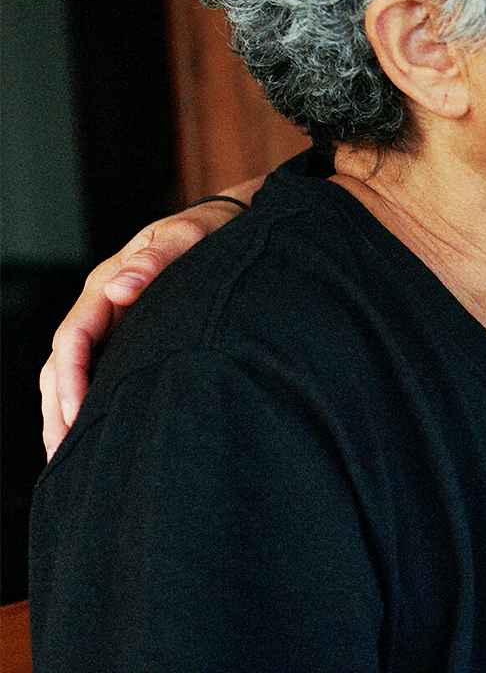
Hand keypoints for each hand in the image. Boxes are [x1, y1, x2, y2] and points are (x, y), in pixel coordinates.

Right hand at [41, 192, 254, 458]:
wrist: (228, 224)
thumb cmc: (208, 232)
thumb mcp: (186, 237)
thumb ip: (157, 259)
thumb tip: (119, 288)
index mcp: (107, 283)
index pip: (74, 337)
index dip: (71, 379)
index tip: (77, 416)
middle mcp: (102, 305)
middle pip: (62, 363)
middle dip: (58, 409)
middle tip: (61, 456)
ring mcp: (113, 322)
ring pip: (74, 373)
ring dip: (66, 414)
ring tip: (68, 460)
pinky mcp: (130, 336)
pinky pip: (100, 374)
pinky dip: (91, 404)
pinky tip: (97, 436)